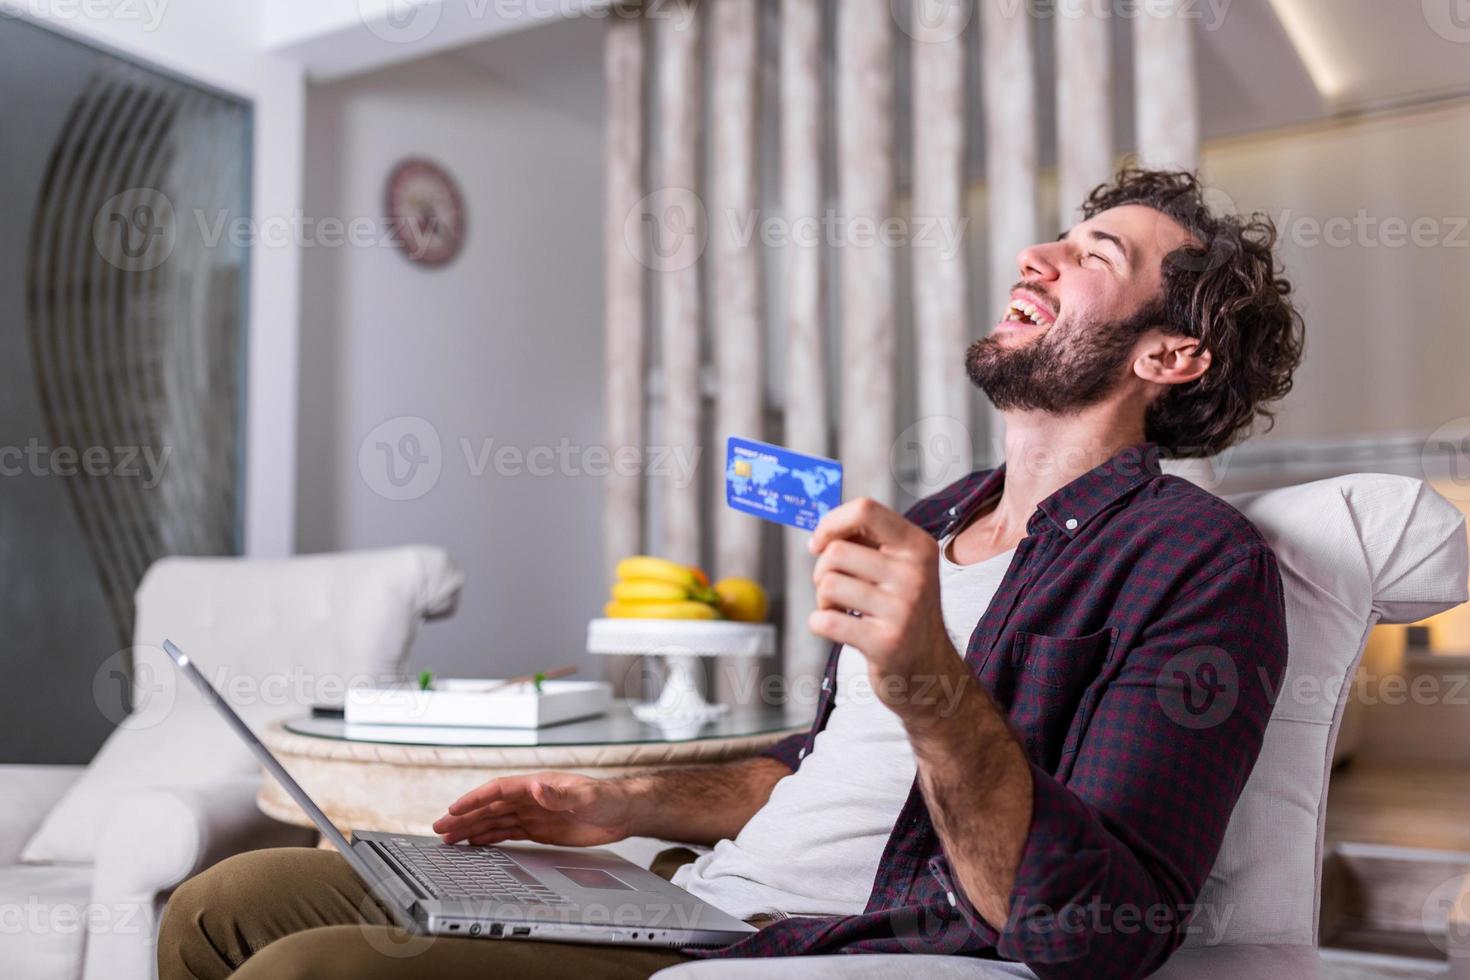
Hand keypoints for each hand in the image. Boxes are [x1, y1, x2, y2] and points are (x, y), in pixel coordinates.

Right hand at [432, 771, 635, 846]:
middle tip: (440, 828)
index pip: (498, 790)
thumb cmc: (609, 798)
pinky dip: (489, 838)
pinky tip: (474, 844)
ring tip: (448, 838)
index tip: (455, 808)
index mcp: (538, 785)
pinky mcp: (539, 829)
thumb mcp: (589, 797)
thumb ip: (562, 794)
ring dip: (471, 828)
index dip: (475, 799)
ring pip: (495, 820)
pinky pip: (507, 832)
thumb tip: (537, 788)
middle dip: (464, 817)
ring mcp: (533, 814)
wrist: (624, 812)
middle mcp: (531, 798)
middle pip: (490, 806)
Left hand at [808, 497, 956, 717]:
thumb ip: (867, 543)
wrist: (931, 671)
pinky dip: (820, 623)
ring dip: (824, 600)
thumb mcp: (900, 569)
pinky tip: (842, 630)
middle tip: (838, 591)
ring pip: (827, 584)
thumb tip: (820, 533)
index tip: (819, 544)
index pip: (865, 509)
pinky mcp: (886, 643)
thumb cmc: (902, 613)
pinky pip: (824, 620)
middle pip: (835, 551)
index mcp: (919, 547)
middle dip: (822, 571)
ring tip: (845, 611)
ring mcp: (903, 609)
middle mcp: (915, 574)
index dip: (830, 523)